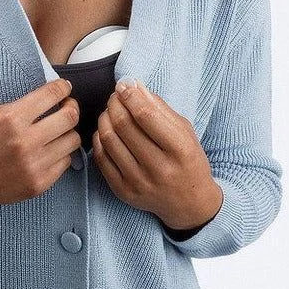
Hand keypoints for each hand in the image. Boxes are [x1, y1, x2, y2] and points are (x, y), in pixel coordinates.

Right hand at [0, 78, 81, 208]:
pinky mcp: (38, 184)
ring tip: (57, 132)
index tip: (65, 88)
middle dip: (71, 108)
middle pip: (70, 118)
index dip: (63, 88)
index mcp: (12, 119)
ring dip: (67, 132)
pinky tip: (48, 151)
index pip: (52, 95)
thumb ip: (24, 106)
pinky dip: (59, 154)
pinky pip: (64, 163)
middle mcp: (26, 142)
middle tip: (67, 108)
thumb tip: (54, 97)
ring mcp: (33, 166)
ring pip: (72, 141)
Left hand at [92, 79, 223, 229]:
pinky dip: (99, 138)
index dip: (131, 96)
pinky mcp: (123, 191)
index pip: (146, 116)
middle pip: (123, 125)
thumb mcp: (184, 131)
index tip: (125, 85)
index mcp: (179, 150)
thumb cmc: (187, 161)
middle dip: (115, 104)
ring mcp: (139, 182)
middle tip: (115, 96)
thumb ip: (159, 108)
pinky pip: (101, 158)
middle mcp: (159, 168)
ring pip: (108, 139)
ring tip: (110, 111)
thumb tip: (134, 85)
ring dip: (104, 118)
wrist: (188, 203)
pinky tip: (106, 131)